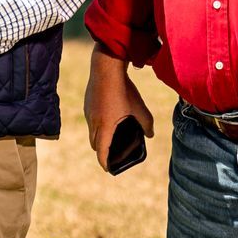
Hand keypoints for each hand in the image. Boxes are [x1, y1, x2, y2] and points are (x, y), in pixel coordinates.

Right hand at [83, 44, 153, 171]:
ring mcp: (88, 112)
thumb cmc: (124, 90)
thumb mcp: (140, 109)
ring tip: (110, 136)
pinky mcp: (87, 103)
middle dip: (101, 151)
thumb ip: (146, 124)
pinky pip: (90, 120)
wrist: (106, 68)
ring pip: (91, 131)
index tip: (108, 169)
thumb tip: (150, 135)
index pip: (101, 152)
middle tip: (111, 153)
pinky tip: (107, 117)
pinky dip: (97, 124)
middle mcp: (93, 122)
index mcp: (105, 127)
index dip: (105, 162)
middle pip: (94, 143)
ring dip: (98, 137)